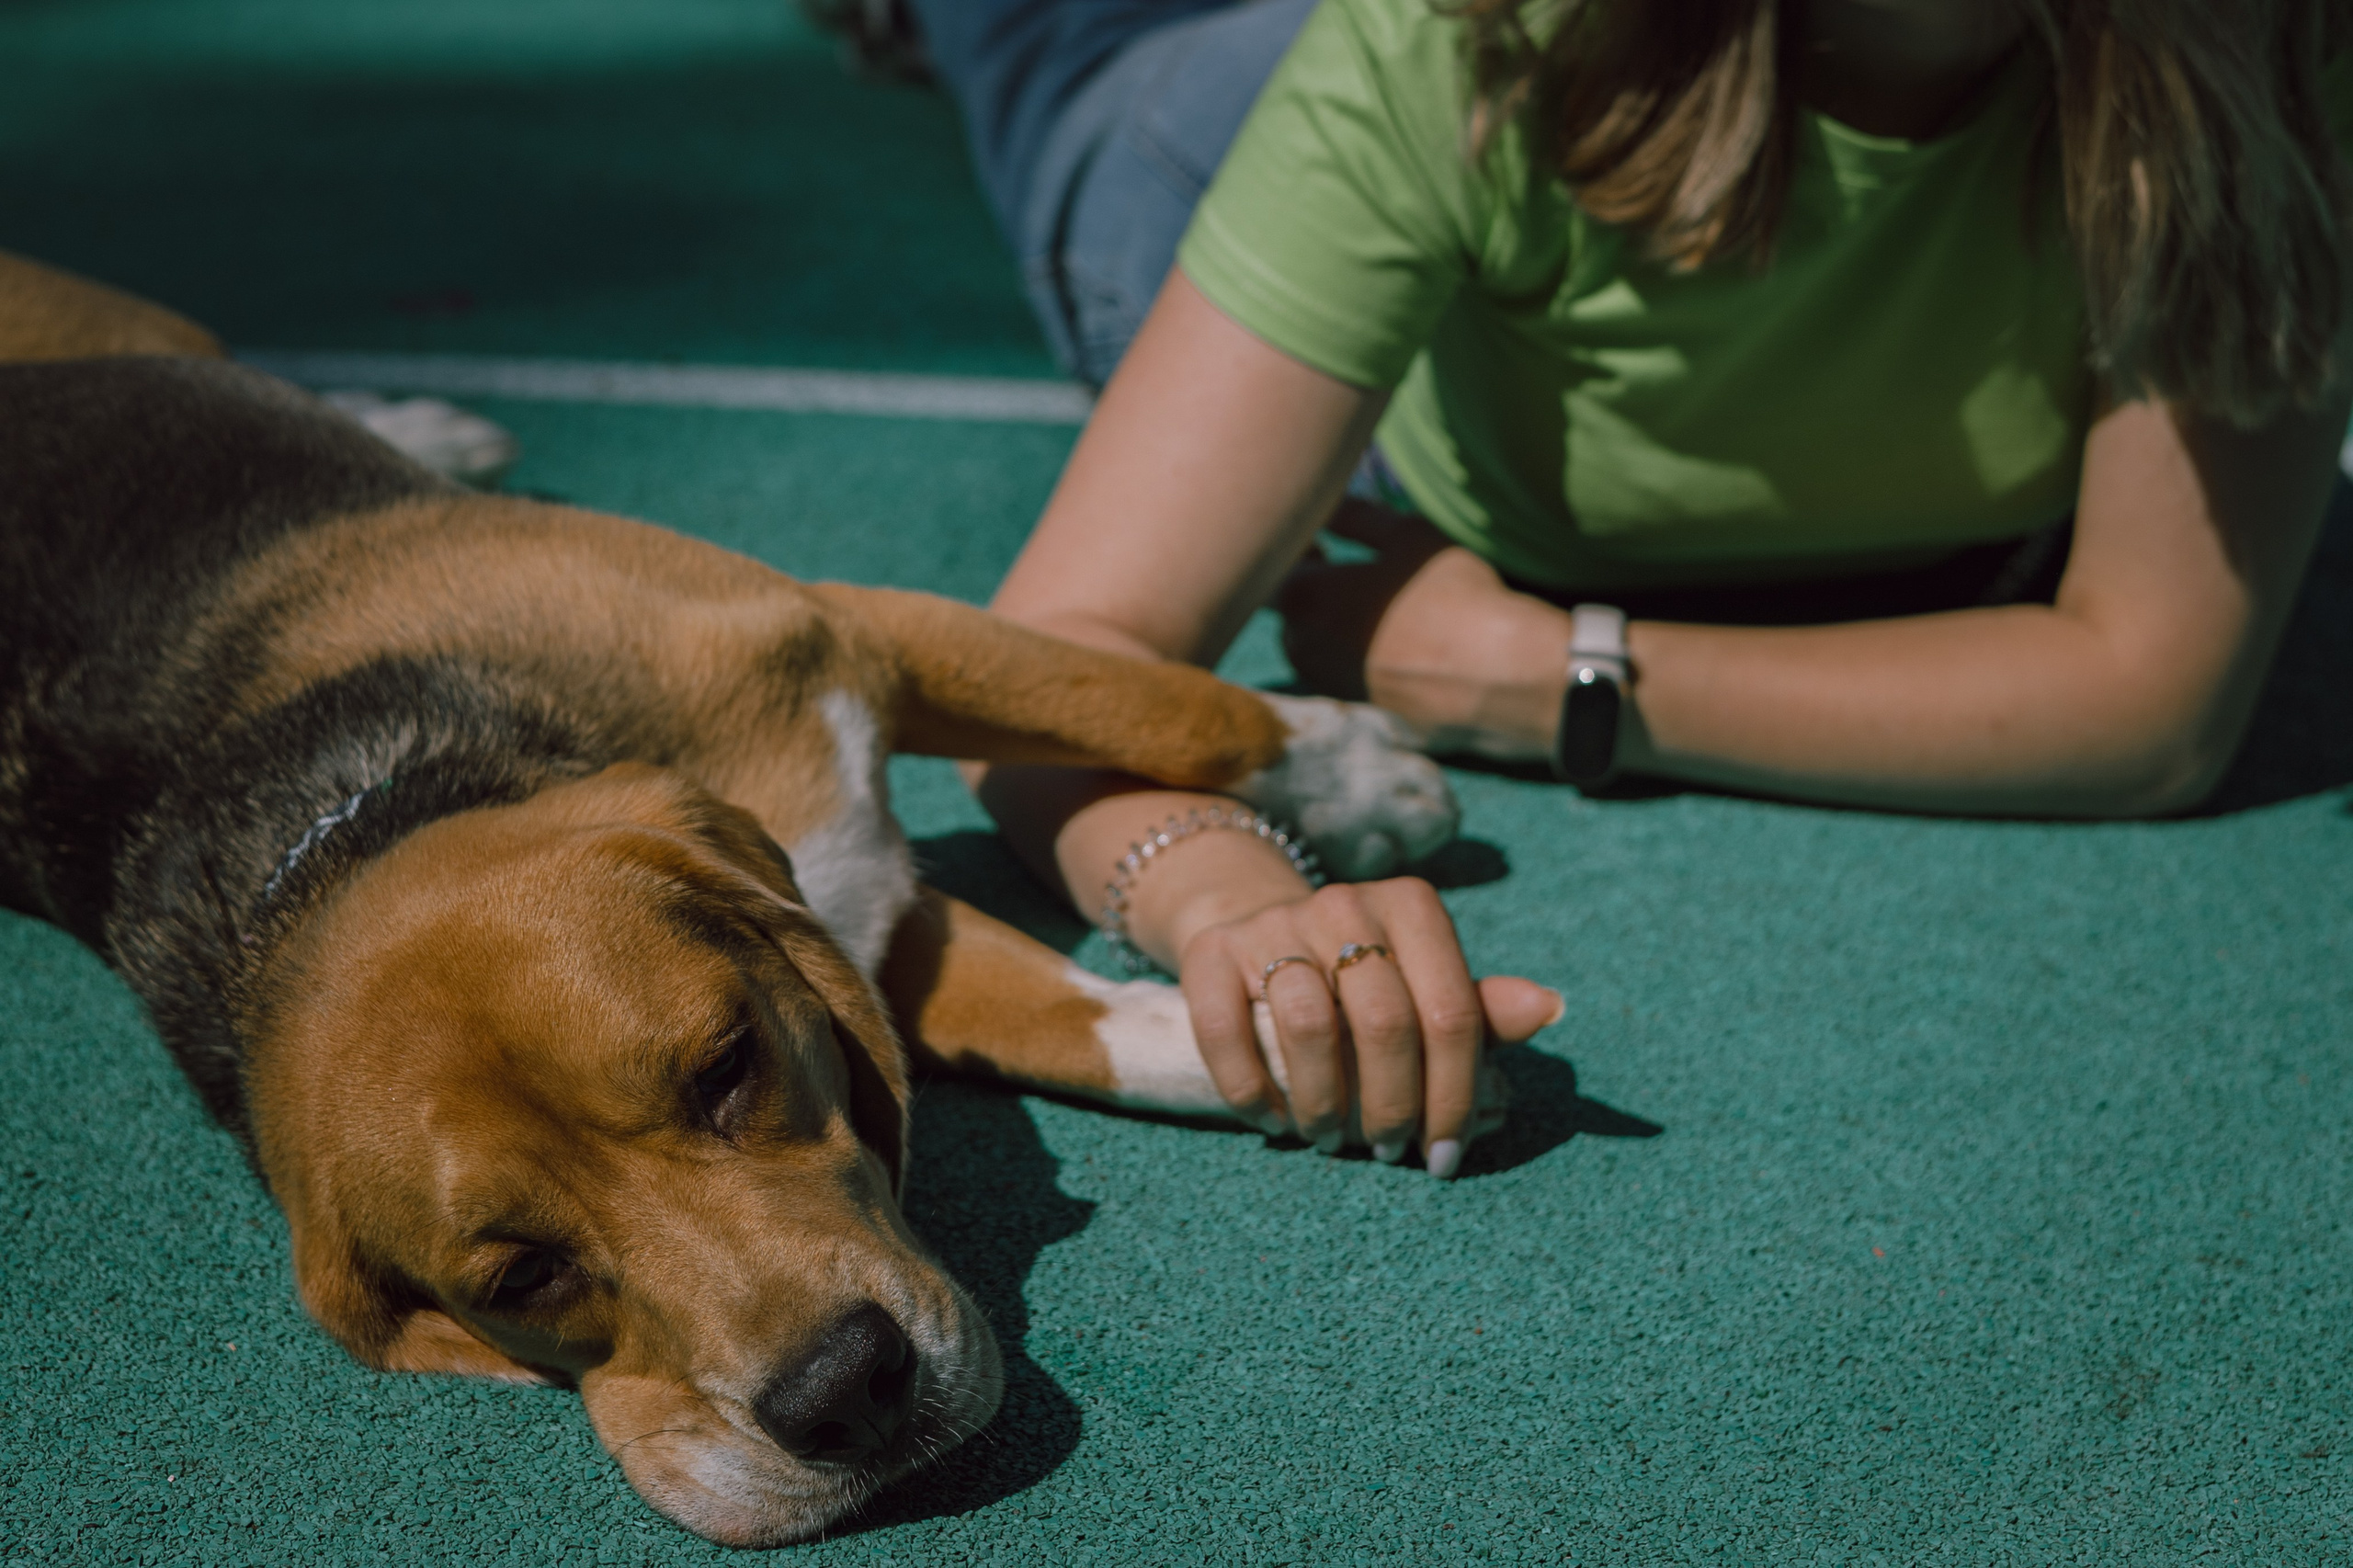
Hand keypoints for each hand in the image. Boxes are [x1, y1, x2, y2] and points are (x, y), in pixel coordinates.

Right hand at [1176, 877, 1563, 1176]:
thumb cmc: (1364, 975)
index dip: (1454, 1097)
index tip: (1444, 1156)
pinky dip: (1251, 1093)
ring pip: (1306, 1027)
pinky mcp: (1208, 954)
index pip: (1451, 1013)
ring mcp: (1272, 925)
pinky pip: (1225, 1034)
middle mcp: (1344, 904)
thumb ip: (1481, 1008)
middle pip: (1384, 1023)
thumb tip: (1551, 1009)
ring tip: (1329, 1139)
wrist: (1258, 924)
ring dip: (1323, 1105)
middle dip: (1393, 1107)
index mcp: (1412, 908)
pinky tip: (1272, 1122)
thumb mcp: (1425, 985)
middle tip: (1390, 1151)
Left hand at [1278, 502, 1572, 760]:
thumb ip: (1356, 517)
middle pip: (1288, 612)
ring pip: (1310, 649)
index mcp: (1304, 597)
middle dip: (1306, 590)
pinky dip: (1351, 660)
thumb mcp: (1407, 536)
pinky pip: (1339, 677)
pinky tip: (1390, 647)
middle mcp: (1303, 647)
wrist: (1495, 676)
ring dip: (1325, 627)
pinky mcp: (1357, 710)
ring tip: (1365, 610)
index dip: (1296, 549)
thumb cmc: (1451, 595)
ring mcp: (1326, 684)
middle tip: (1336, 570)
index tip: (1317, 539)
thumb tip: (1325, 503)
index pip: (1275, 565)